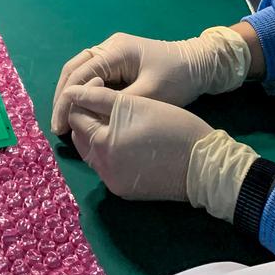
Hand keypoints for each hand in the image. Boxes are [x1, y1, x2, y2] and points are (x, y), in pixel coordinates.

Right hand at [52, 27, 249, 134]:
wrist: (199, 64)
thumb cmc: (176, 78)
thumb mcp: (149, 95)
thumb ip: (116, 103)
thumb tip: (87, 115)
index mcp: (115, 51)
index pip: (80, 75)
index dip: (66, 101)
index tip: (60, 127)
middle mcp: (109, 47)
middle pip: (74, 69)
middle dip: (62, 97)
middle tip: (58, 126)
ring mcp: (112, 51)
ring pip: (80, 70)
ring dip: (70, 94)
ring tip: (65, 121)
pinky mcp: (118, 61)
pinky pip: (93, 74)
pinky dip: (83, 91)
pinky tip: (81, 110)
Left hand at [66, 83, 212, 201]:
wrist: (202, 164)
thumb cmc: (173, 127)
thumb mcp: (136, 104)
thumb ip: (100, 98)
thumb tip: (72, 91)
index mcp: (103, 144)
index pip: (76, 118)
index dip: (83, 98)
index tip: (101, 84)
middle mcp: (102, 169)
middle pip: (81, 137)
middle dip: (87, 117)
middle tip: (105, 100)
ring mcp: (113, 182)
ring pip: (92, 153)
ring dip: (96, 135)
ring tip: (116, 118)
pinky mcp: (125, 191)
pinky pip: (107, 167)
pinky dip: (108, 151)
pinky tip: (125, 139)